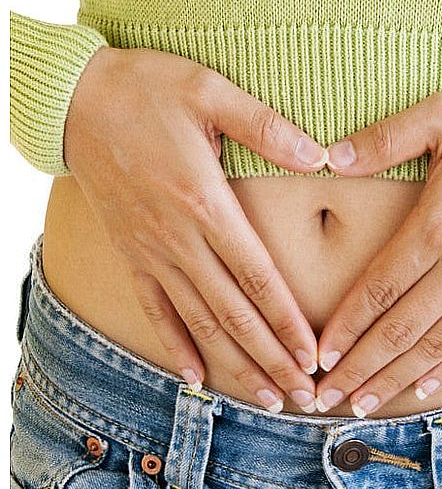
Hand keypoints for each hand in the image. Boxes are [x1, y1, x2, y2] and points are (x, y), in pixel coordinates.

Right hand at [64, 47, 327, 412]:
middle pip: (234, 314)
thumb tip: (322, 157)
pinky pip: (155, 308)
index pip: (257, 278)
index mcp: (205, 202)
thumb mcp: (212, 91)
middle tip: (306, 401)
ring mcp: (150, 250)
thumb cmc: (149, 87)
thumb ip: (268, 127)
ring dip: (235, 365)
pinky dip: (176, 345)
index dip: (287, 323)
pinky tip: (196, 378)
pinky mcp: (130, 252)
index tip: (313, 358)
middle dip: (272, 360)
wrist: (72, 96)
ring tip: (267, 400)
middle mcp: (177, 238)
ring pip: (199, 321)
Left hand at [313, 85, 441, 415]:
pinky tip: (423, 388)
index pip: (379, 291)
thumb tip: (330, 157)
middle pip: (401, 331)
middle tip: (324, 398)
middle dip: (359, 368)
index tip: (318, 356)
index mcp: (439, 226)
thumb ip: (383, 138)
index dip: (345, 328)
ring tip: (363, 404)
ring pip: (438, 345)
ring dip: (397, 379)